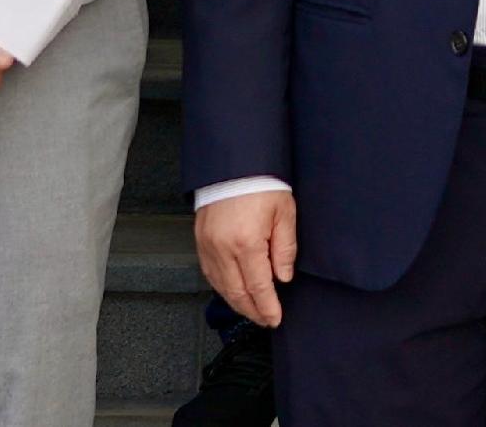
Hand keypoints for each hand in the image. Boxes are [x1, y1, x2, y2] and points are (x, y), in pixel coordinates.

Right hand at [195, 190, 299, 325]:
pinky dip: (222, 288)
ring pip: (221, 287)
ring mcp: (208, 246)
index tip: (275, 319)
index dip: (267, 307)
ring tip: (252, 311)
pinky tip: (233, 293)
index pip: (258, 287)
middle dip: (253, 311)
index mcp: (246, 243)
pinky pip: (210, 274)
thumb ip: (285, 249)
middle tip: (266, 320)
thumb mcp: (284, 213)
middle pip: (237, 292)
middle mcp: (223, 249)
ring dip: (237, 303)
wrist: (233, 165)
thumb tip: (283, 277)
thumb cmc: (262, 184)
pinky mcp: (200, 242)